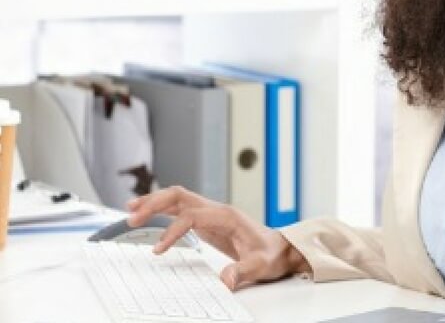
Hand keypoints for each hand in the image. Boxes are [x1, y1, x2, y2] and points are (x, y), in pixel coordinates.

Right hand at [127, 186, 309, 289]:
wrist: (280, 249)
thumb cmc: (271, 254)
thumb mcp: (260, 265)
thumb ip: (242, 271)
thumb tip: (225, 281)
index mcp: (227, 216)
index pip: (191, 215)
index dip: (173, 230)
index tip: (158, 249)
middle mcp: (216, 210)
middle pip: (180, 196)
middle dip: (155, 203)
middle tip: (131, 216)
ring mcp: (211, 213)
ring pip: (178, 199)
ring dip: (154, 202)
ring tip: (131, 210)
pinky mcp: (207, 221)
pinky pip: (180, 210)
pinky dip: (162, 211)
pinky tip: (147, 216)